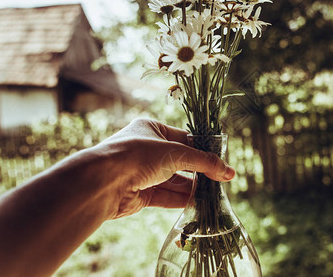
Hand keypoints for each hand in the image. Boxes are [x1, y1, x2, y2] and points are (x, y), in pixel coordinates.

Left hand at [95, 118, 234, 218]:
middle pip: (180, 161)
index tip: (222, 161)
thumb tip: (229, 172)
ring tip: (214, 195)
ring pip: (174, 180)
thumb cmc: (138, 155)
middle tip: (221, 180)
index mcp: (151, 129)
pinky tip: (198, 203)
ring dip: (193, 188)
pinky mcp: (140, 194)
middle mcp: (146, 149)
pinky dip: (181, 199)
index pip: (185, 139)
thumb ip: (204, 162)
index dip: (204, 150)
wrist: (103, 181)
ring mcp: (142, 172)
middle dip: (200, 172)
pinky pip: (165, 196)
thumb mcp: (175, 153)